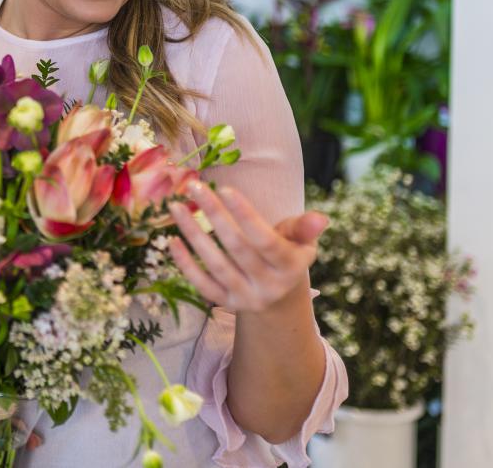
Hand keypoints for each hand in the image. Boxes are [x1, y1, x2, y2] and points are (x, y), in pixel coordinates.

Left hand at [167, 182, 328, 314]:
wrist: (279, 301)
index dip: (244, 215)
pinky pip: (202, 284)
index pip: (265, 240)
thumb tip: (320, 218)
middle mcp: (269, 286)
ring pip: (215, 265)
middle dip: (214, 215)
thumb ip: (303, 228)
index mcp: (290, 267)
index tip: (223, 188)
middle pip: (236, 248)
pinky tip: (172, 240)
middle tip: (194, 187)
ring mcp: (245, 298)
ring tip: (175, 207)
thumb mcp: (300, 243)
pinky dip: (185, 264)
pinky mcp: (225, 304)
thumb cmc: (287, 257)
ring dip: (193, 234)